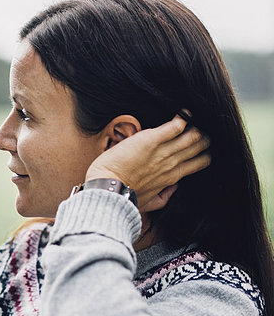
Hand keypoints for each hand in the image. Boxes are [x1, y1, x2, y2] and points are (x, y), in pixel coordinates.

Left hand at [85, 114, 210, 211]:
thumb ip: (165, 197)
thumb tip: (175, 188)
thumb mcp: (149, 202)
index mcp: (172, 177)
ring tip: (199, 119)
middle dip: (204, 137)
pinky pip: (174, 127)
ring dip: (196, 127)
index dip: (205, 153)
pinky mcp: (151, 140)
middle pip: (197, 147)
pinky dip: (182, 118)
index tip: (205, 146)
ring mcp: (162, 152)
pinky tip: (186, 112)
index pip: (198, 163)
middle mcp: (171, 163)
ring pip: (190, 136)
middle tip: (206, 129)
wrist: (109, 188)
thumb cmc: (125, 196)